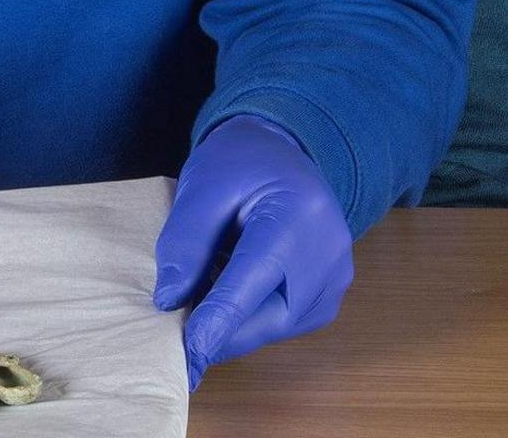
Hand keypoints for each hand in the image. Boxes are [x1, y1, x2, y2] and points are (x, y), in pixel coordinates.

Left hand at [152, 115, 353, 389]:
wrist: (280, 153)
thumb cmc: (239, 163)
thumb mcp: (201, 188)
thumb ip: (185, 242)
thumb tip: (170, 301)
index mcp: (298, 214)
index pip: (254, 279)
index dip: (218, 320)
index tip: (188, 354)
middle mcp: (330, 250)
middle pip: (274, 314)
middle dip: (225, 334)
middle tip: (179, 341)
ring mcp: (337, 273)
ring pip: (280, 325)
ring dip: (237, 330)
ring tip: (199, 316)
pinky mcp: (331, 291)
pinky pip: (289, 322)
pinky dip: (254, 322)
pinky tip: (228, 306)